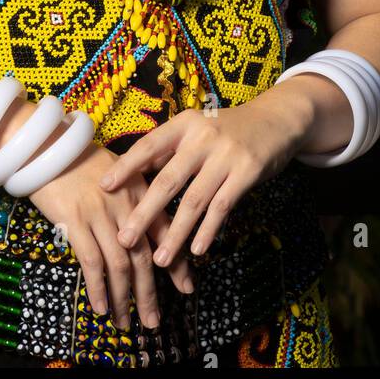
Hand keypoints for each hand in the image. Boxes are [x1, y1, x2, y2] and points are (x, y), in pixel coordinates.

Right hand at [28, 141, 196, 331]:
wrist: (47, 147)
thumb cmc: (81, 161)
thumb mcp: (118, 172)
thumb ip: (136, 197)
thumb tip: (148, 228)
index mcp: (139, 191)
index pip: (164, 232)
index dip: (177, 264)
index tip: (186, 289)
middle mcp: (125, 205)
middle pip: (144, 257)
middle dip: (149, 294)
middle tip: (153, 322)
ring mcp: (100, 214)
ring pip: (119, 264)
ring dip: (124, 299)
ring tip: (125, 323)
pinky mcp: (75, 221)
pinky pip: (91, 261)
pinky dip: (98, 288)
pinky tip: (101, 307)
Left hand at [97, 92, 309, 267]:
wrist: (276, 119)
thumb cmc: (227, 129)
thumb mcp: (196, 130)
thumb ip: (170, 151)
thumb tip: (134, 173)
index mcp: (184, 124)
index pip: (149, 146)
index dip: (126, 167)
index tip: (103, 187)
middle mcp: (202, 137)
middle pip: (167, 180)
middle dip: (144, 213)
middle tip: (124, 239)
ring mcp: (226, 155)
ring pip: (194, 201)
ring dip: (175, 234)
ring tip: (159, 259)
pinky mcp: (247, 172)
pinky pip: (222, 207)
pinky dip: (207, 231)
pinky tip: (195, 250)